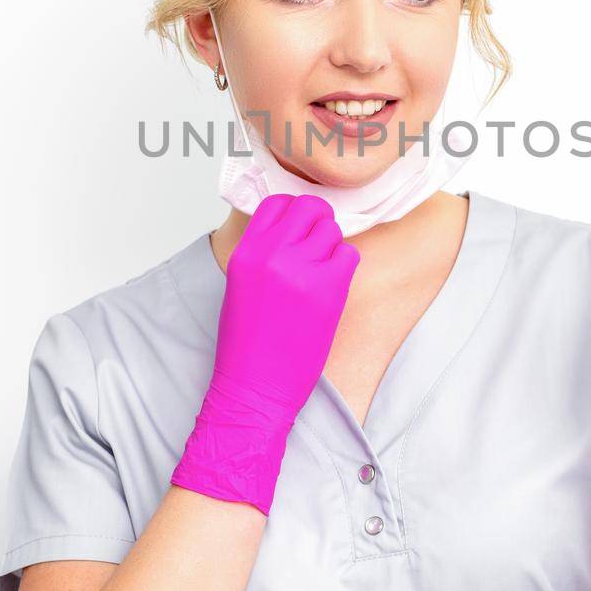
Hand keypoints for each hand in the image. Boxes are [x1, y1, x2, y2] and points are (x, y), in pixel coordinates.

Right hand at [171, 194, 360, 513]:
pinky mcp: (329, 288)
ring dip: (332, 248)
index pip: (276, 203)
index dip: (293, 211)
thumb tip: (291, 230)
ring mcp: (301, 269)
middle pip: (310, 207)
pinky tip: (332, 288)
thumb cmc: (246, 345)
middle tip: (318, 245)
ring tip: (321, 275)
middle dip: (318, 221)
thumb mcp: (242, 287)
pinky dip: (345, 267)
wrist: (254, 387)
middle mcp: (272, 253)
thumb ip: (263, 253)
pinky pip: (349, 255)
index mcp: (246, 252)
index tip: (299, 226)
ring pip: (332, 231)